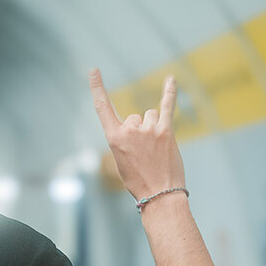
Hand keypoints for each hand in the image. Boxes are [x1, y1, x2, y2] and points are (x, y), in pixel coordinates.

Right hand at [89, 69, 183, 202]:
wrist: (159, 194)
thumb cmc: (139, 181)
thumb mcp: (121, 161)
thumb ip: (124, 140)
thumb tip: (138, 125)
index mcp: (114, 138)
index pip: (103, 107)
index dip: (97, 87)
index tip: (94, 71)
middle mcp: (130, 130)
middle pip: (135, 117)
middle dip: (140, 131)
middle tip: (145, 154)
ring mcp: (149, 129)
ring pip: (150, 116)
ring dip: (154, 128)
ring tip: (156, 150)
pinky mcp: (166, 131)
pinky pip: (168, 105)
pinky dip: (170, 92)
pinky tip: (171, 79)